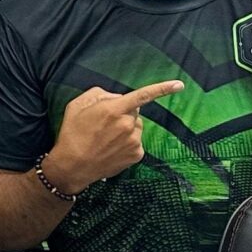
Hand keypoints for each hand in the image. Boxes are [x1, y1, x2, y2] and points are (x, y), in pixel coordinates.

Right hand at [46, 80, 183, 192]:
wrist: (72, 166)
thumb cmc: (71, 134)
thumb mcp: (77, 106)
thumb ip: (98, 94)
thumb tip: (116, 97)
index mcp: (113, 109)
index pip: (143, 95)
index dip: (162, 88)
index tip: (179, 85)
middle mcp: (127, 124)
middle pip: (134, 111)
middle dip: (123, 113)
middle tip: (104, 124)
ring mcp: (134, 141)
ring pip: (136, 127)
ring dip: (126, 128)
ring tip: (106, 139)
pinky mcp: (136, 154)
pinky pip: (136, 141)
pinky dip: (127, 143)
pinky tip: (111, 148)